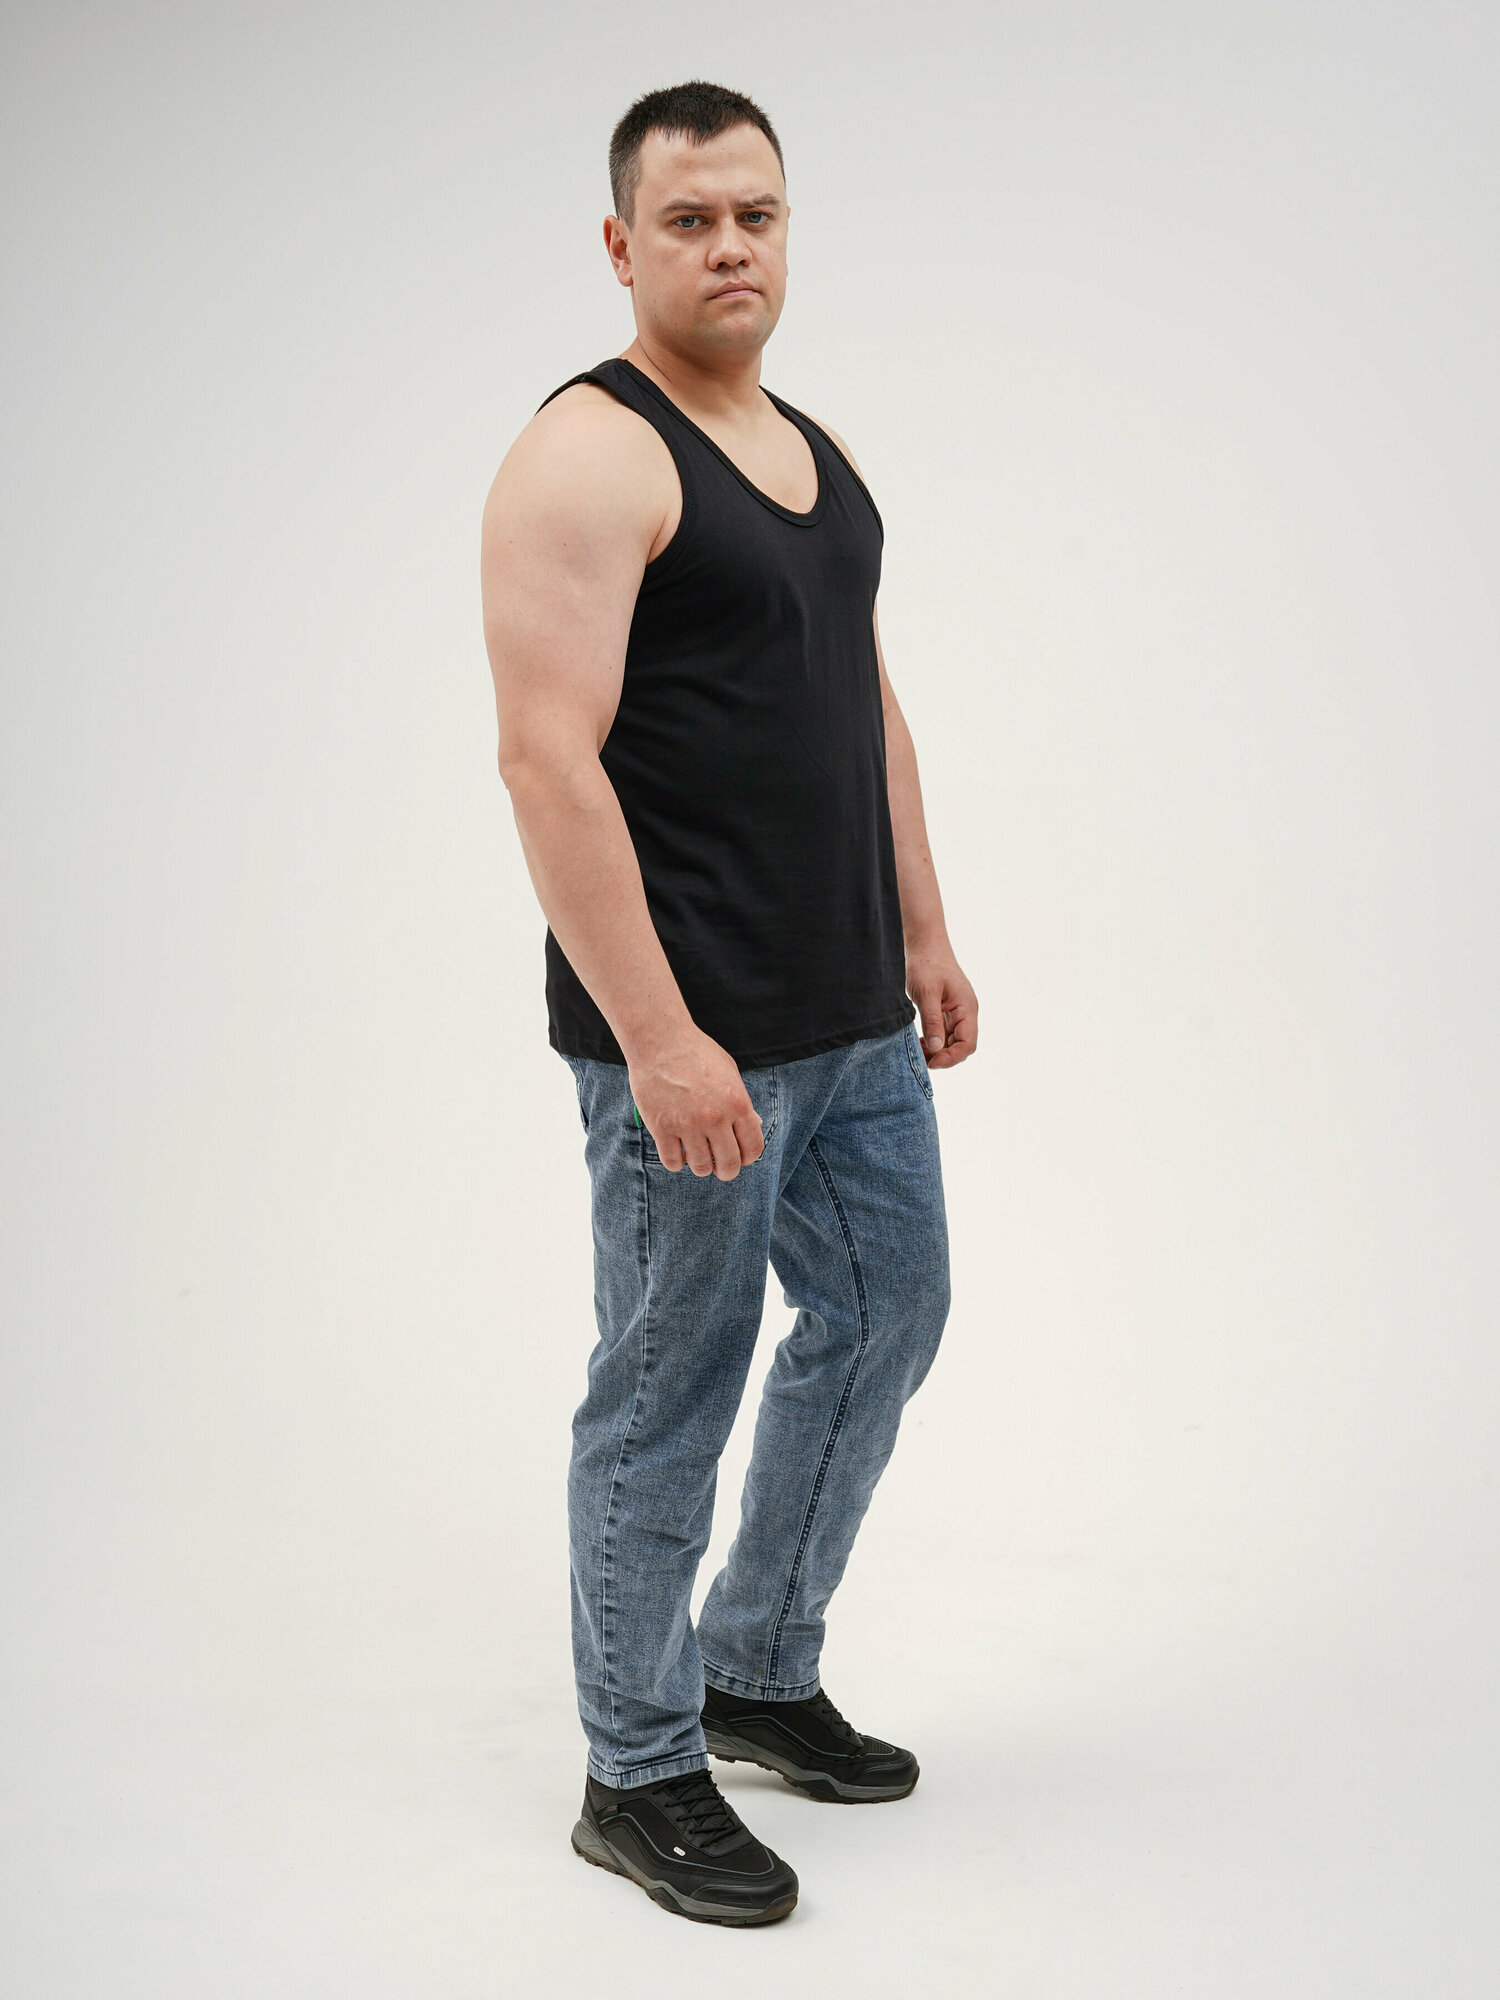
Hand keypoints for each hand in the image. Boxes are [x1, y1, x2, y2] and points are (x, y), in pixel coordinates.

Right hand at [625, 1029, 764, 1178]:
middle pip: (729, 1164)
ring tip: (698, 1157)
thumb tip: (753, 1126)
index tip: (741, 1158)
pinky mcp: (661, 1128)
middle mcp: (715, 1118)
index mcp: (737, 1103)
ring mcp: (687, 1124)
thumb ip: (741, 1102)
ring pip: (700, 1167)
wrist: (660, 1040)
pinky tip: (678, 1151)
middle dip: (727, 1171)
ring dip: (701, 1167)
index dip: (748, 1158)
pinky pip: (673, 1162)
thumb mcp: (729, 1072)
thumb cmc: (696, 1053)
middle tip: (721, 1168)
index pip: (753, 1148)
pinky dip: (677, 1162)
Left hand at [906, 944, 977, 1070]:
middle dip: (943, 1057)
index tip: (931, 1062)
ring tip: (918, 1052)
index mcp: (967, 1008)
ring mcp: (958, 1013)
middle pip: (961, 1046)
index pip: (967, 1043)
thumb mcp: (926, 993)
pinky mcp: (948, 1011)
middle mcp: (966, 1013)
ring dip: (938, 1051)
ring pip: (953, 1042)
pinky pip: (945, 1034)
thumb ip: (932, 1021)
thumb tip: (936, 1048)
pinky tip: (921, 1043)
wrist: (925, 945)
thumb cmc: (927, 964)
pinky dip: (935, 1042)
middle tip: (920, 1059)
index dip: (951, 1058)